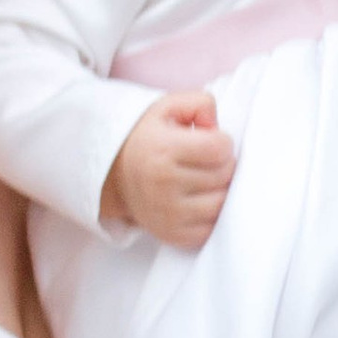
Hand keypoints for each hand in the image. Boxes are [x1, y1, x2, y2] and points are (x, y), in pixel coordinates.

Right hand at [103, 91, 236, 245]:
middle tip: (207, 161)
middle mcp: (164, 184)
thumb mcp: (167, 107)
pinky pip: (211, 228)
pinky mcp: (172, 234)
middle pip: (224, 175)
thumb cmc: (148, 138)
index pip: (220, 148)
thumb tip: (216, 127)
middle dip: (223, 164)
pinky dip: (211, 215)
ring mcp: (168, 213)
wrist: (113, 174)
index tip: (210, 141)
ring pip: (222, 203)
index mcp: (163, 150)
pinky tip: (199, 200)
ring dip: (220, 190)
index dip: (221, 141)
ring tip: (205, 179)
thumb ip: (199, 102)